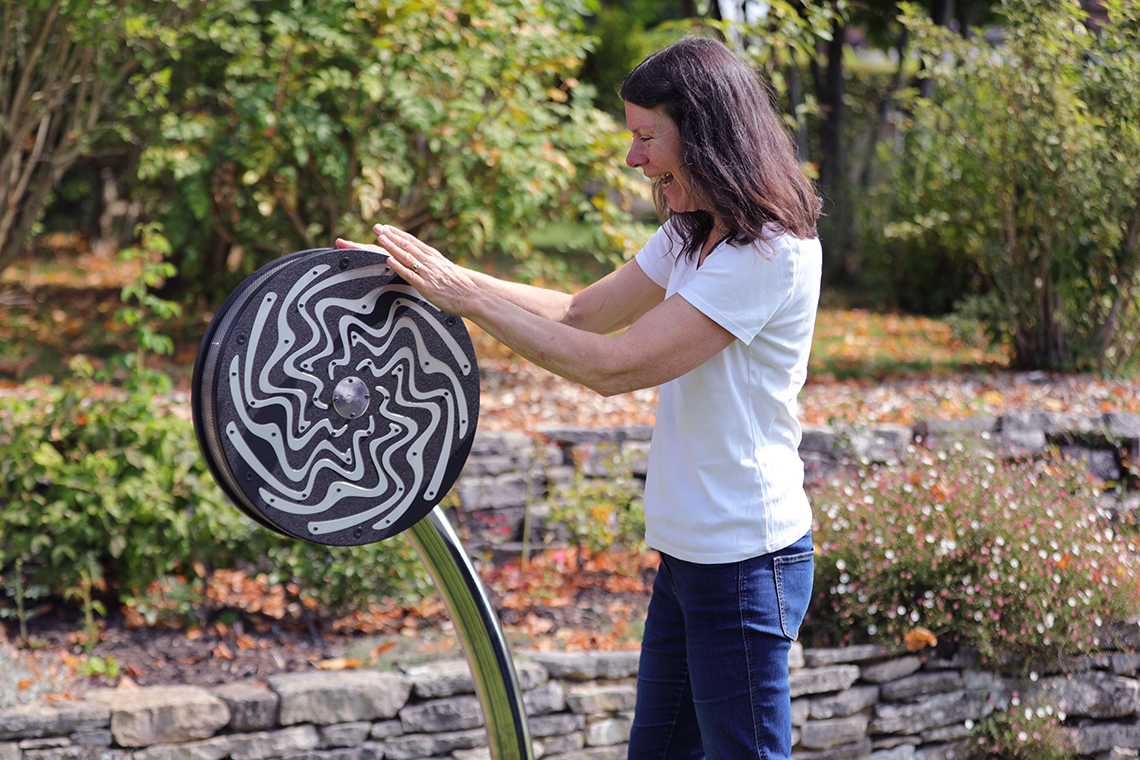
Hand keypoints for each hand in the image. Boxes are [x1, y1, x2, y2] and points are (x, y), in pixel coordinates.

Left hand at [335, 226, 477, 317]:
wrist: (472, 294)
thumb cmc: (459, 285)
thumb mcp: (444, 268)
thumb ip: (432, 263)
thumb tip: (421, 259)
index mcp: (433, 256)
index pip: (412, 241)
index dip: (398, 233)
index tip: (385, 227)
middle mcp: (429, 261)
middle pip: (407, 245)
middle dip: (390, 236)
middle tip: (377, 227)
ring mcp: (427, 273)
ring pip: (406, 257)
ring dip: (392, 247)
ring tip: (380, 238)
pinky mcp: (426, 286)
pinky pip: (410, 275)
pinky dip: (399, 267)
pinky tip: (389, 261)